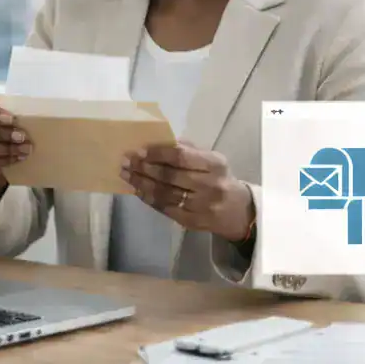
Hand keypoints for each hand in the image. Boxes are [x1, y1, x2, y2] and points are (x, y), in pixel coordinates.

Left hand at [121, 141, 254, 242]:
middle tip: (126, 162)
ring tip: (126, 175)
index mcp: (215, 164)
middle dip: (144, 168)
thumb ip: (188, 149)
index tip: (139, 150)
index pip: (181, 156)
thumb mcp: (211, 160)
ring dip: (141, 183)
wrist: (238, 212)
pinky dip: (149, 199)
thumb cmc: (219, 179)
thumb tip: (158, 141)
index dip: (158, 153)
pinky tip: (138, 190)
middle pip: (170, 176)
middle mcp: (209, 185)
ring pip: (165, 194)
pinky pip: (165, 209)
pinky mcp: (192, 222)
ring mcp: (201, 206)